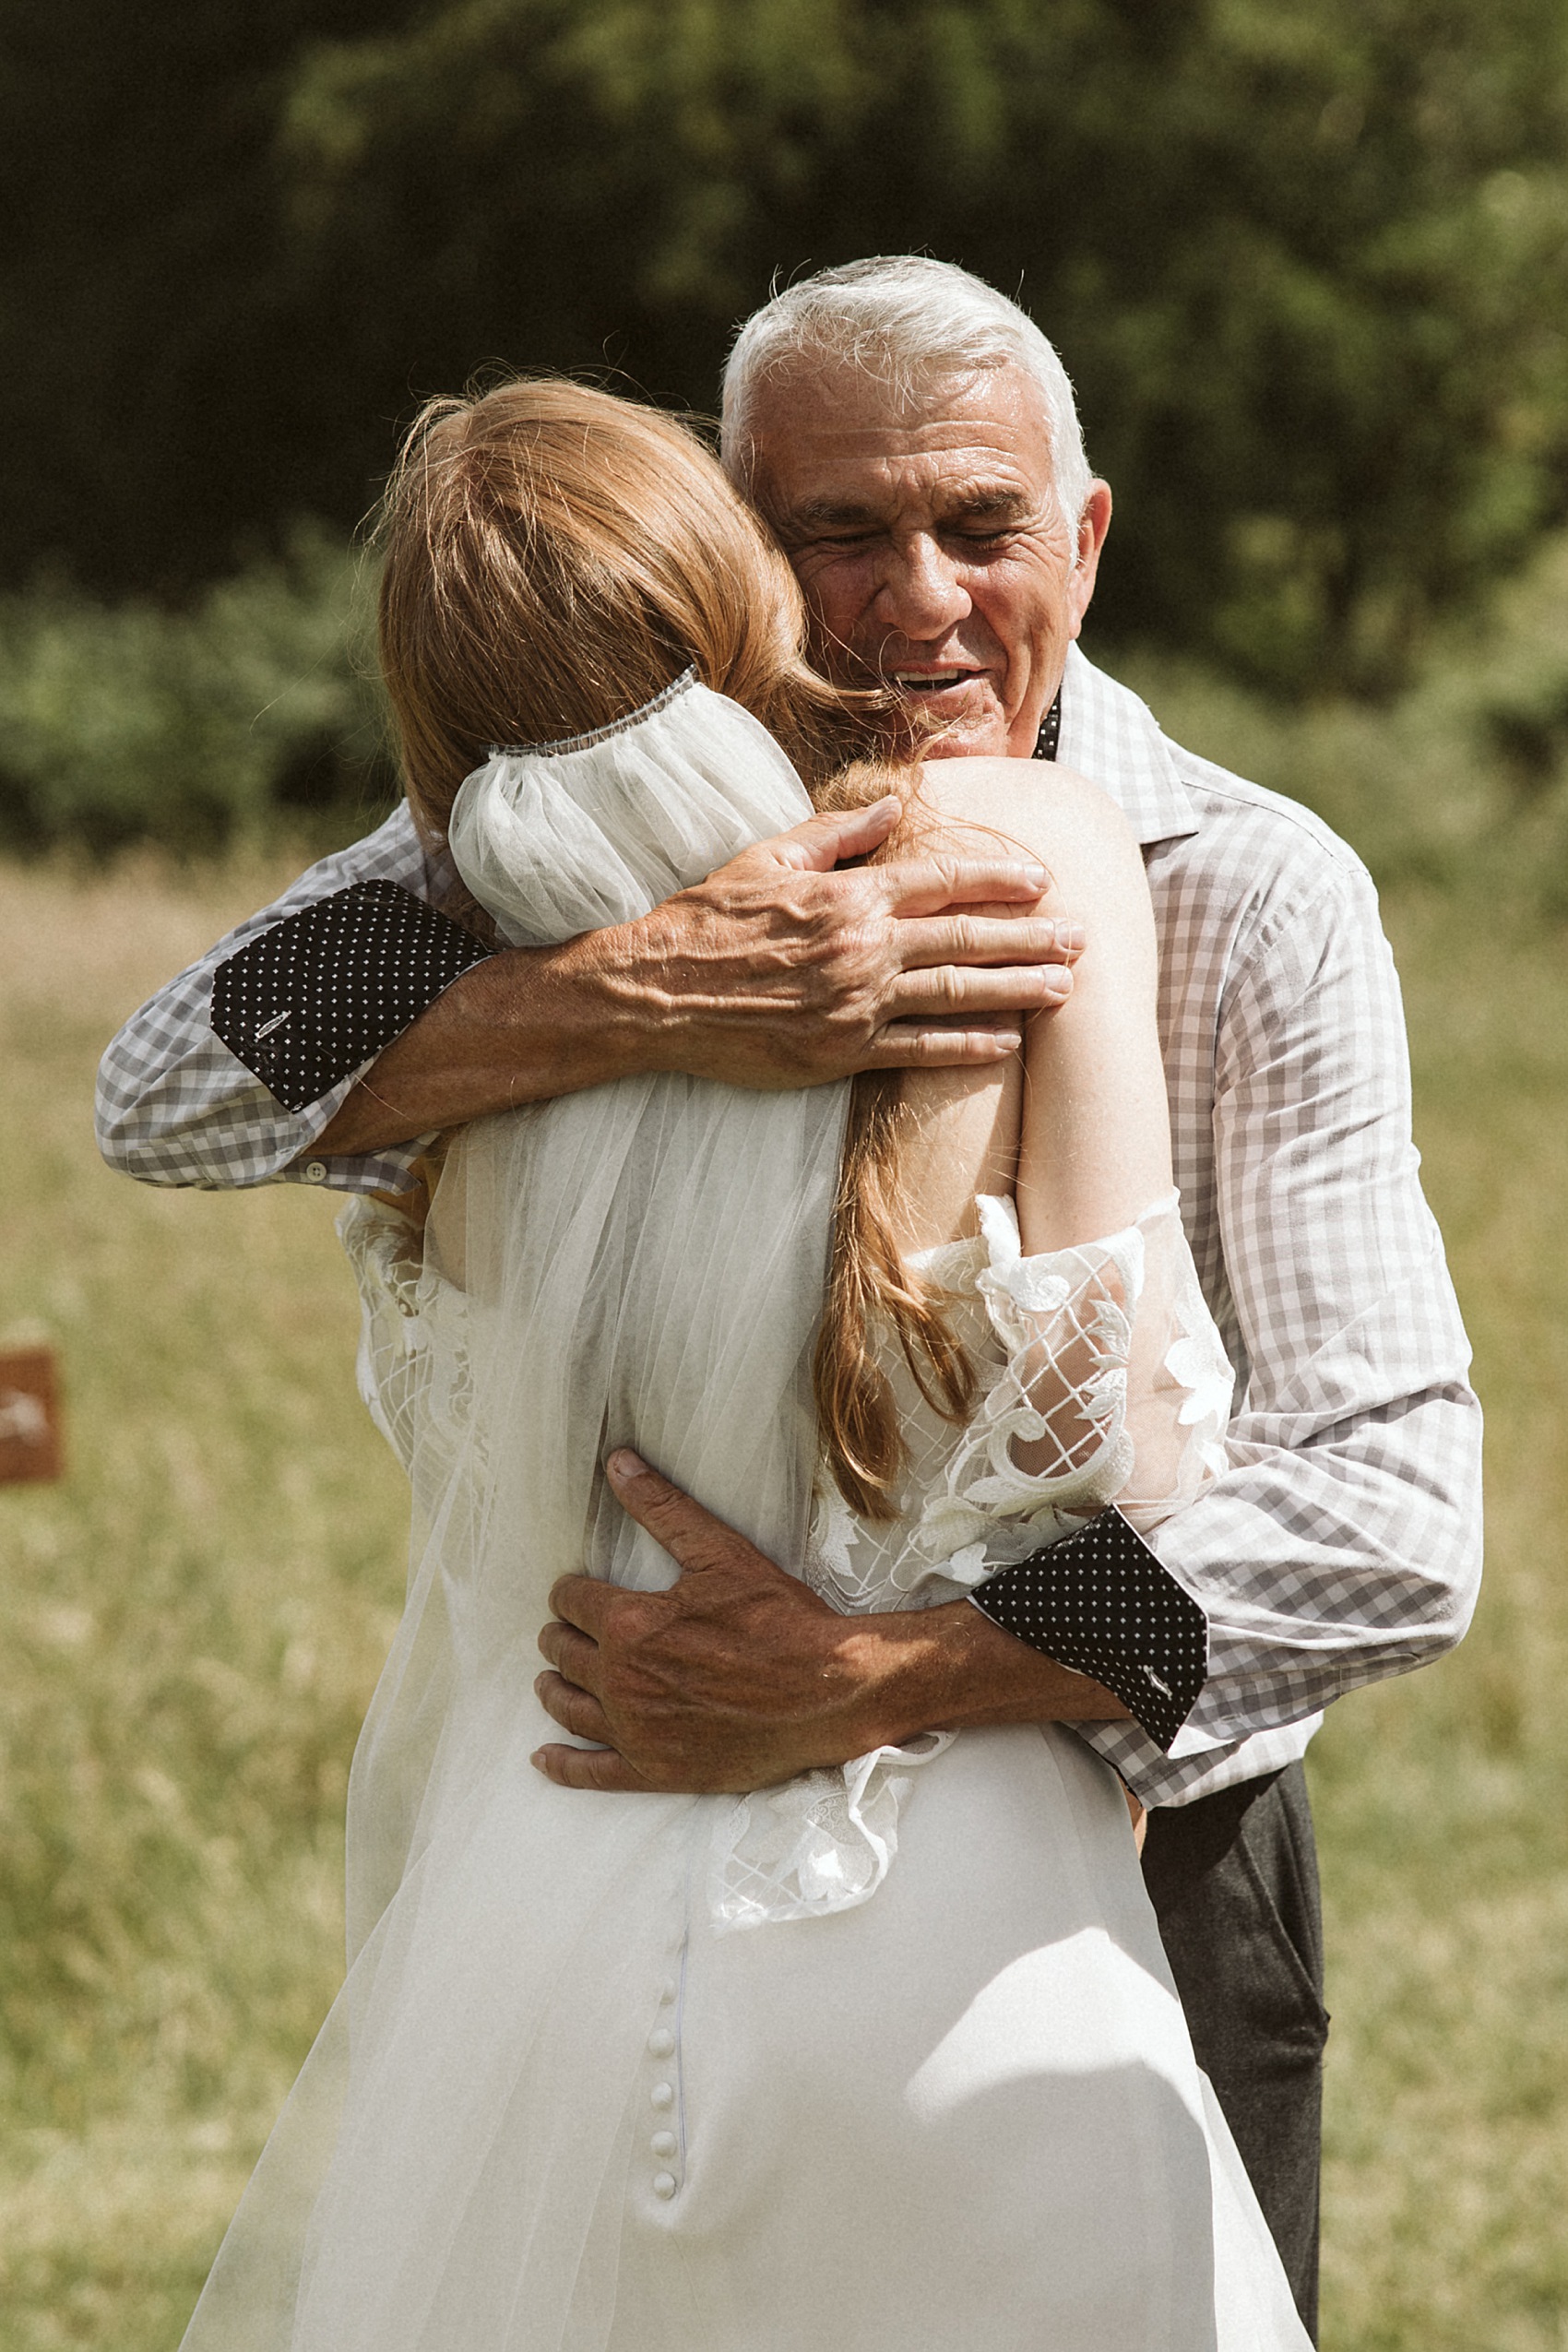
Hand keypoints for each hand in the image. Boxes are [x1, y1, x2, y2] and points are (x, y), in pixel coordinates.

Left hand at [531, 1450, 1126, 1793]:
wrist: (828, 1691)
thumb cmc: (779, 1620)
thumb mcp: (721, 1554)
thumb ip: (663, 1509)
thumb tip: (618, 1462)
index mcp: (630, 1624)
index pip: (572, 1600)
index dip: (573, 1591)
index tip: (580, 1590)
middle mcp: (621, 1680)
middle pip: (563, 1652)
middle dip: (563, 1634)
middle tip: (570, 1629)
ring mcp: (634, 1731)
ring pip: (567, 1707)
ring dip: (555, 1687)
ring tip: (554, 1679)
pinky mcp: (654, 1770)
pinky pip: (590, 1773)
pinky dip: (563, 1764)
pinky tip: (545, 1757)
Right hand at [599, 797, 1082, 1088]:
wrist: (656, 994)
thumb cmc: (707, 920)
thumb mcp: (768, 858)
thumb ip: (837, 834)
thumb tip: (895, 808)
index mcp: (849, 895)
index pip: (943, 880)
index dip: (999, 877)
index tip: (1042, 879)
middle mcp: (863, 948)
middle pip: (967, 939)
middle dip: (1032, 936)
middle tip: (1082, 936)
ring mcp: (856, 1004)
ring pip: (956, 994)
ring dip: (1018, 989)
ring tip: (1065, 988)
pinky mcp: (841, 1053)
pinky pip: (918, 1050)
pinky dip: (966, 1046)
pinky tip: (1006, 1043)